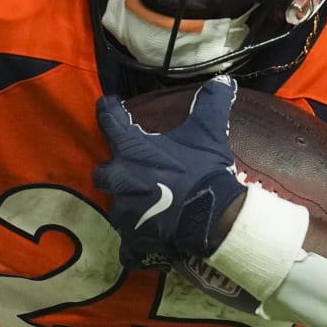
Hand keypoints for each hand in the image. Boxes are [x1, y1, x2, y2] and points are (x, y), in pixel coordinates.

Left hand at [93, 76, 247, 268]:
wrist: (213, 219)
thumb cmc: (204, 172)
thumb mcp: (208, 133)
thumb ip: (210, 104)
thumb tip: (223, 80)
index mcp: (132, 151)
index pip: (110, 121)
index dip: (108, 110)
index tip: (108, 106)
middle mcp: (120, 180)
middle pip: (102, 173)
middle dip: (114, 172)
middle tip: (131, 172)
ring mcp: (124, 214)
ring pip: (116, 208)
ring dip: (128, 205)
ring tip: (147, 206)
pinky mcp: (133, 241)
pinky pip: (128, 245)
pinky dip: (136, 244)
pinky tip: (148, 241)